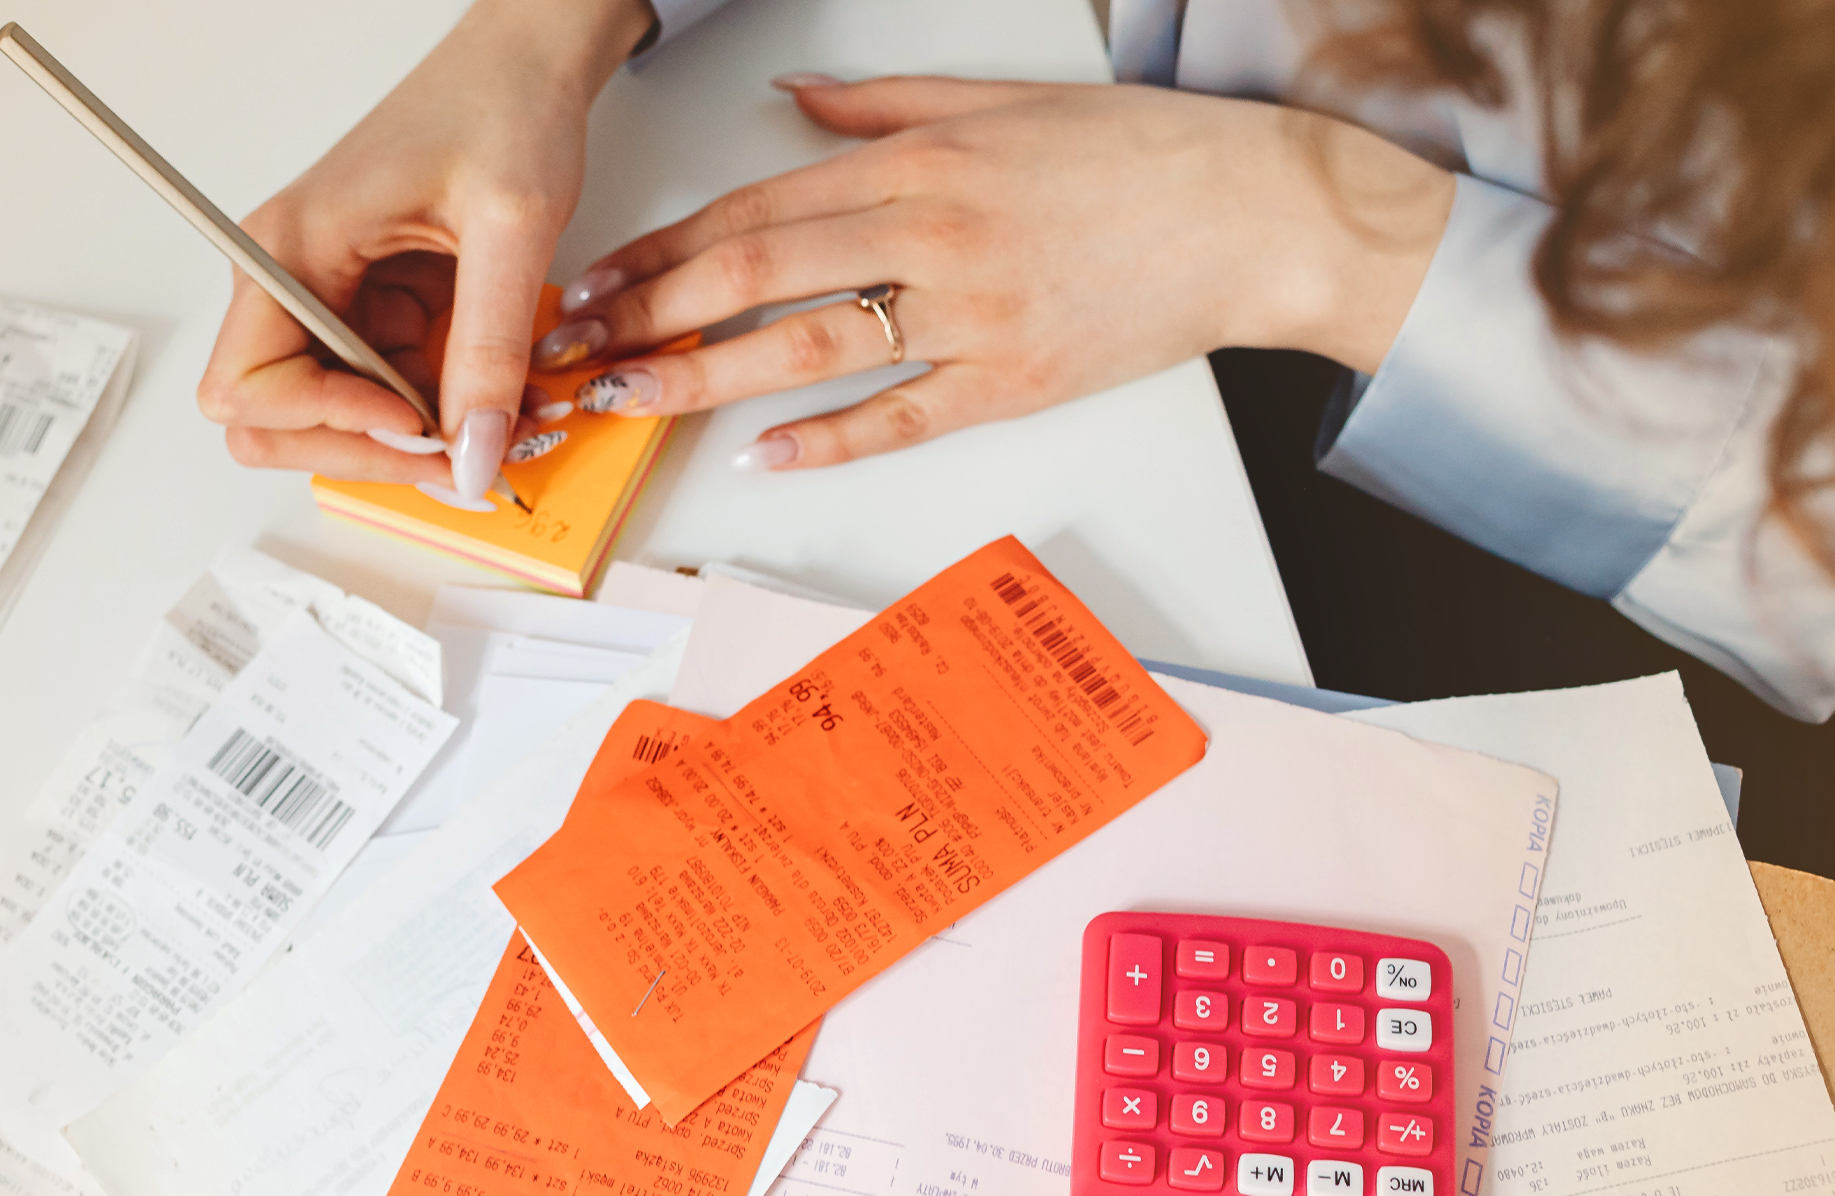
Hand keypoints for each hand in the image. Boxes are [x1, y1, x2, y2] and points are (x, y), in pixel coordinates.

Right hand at [195, 0, 653, 505]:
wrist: (527, 66)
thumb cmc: (500, 108)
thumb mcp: (511, 230)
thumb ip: (489, 349)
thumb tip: (471, 451)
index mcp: (292, 247)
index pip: (247, 387)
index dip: (325, 421)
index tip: (412, 421)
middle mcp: (293, 277)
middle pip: (273, 419)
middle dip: (358, 448)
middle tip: (450, 452)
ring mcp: (332, 298)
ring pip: (334, 416)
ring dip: (406, 437)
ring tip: (488, 422)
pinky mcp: (374, 309)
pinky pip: (384, 390)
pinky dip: (435, 409)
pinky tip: (486, 393)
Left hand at [539, 76, 1454, 469]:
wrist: (1255, 214)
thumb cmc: (1134, 157)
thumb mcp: (1001, 101)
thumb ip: (883, 107)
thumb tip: (790, 105)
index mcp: (919, 161)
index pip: (756, 206)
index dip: (664, 246)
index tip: (598, 276)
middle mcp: (932, 233)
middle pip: (758, 274)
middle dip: (653, 312)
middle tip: (579, 347)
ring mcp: (971, 315)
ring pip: (812, 348)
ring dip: (708, 376)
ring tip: (633, 398)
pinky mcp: (1014, 383)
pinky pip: (903, 415)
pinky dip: (831, 439)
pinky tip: (764, 454)